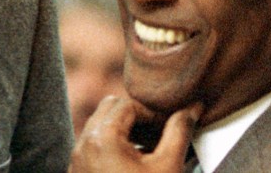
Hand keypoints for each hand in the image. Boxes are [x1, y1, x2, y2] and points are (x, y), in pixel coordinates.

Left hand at [68, 95, 203, 172]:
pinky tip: (136, 165)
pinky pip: (94, 146)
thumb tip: (192, 108)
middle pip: (109, 108)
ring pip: (100, 126)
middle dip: (136, 116)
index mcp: (102, 138)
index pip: (128, 103)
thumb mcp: (169, 166)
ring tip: (151, 149)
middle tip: (160, 134)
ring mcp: (78, 161)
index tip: (171, 126)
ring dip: (126, 130)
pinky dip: (114, 145)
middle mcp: (84, 145)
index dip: (153, 112)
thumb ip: (180, 130)